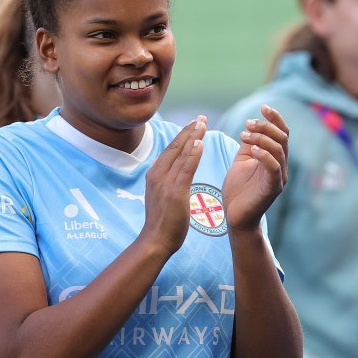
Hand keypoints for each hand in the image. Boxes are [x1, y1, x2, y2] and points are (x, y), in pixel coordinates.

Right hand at [139, 116, 206, 255]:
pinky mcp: (174, 191)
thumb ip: (166, 180)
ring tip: (203, 123)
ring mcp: (165, 182)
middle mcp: (157, 174)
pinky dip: (193, 154)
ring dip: (193, 137)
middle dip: (189, 130)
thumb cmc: (161, 222)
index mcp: (154, 174)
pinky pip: (186, 169)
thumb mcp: (160, 195)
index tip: (194, 123)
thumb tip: (171, 170)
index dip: (182, 135)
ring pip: (180, 154)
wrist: (155, 240)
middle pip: (175, 146)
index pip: (170, 149)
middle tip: (201, 117)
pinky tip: (200, 143)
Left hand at [222, 104, 288, 231]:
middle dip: (266, 126)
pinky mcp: (272, 188)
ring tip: (244, 135)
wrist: (235, 216)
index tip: (263, 107)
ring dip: (261, 138)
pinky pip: (274, 167)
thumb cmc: (238, 189)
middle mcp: (281, 166)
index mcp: (275, 158)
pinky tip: (252, 149)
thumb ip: (249, 144)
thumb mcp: (242, 160)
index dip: (276, 118)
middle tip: (248, 124)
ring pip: (279, 150)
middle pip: (282, 138)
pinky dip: (264, 155)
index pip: (282, 133)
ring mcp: (279, 178)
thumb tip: (250, 124)